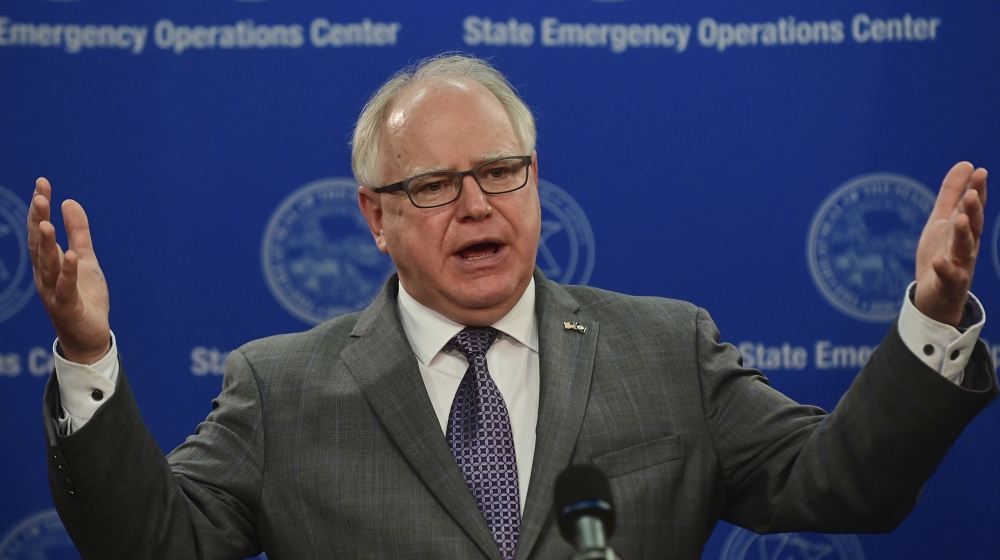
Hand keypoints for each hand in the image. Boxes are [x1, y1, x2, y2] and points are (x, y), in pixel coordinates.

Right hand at [27, 178, 110, 364]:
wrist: (89, 335)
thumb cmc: (84, 296)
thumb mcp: (85, 259)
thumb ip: (78, 232)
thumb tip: (70, 201)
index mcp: (49, 261)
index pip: (40, 230)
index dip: (40, 208)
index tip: (42, 183)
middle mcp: (46, 274)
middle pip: (39, 244)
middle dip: (38, 220)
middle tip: (39, 196)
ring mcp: (54, 291)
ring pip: (47, 265)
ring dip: (46, 244)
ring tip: (46, 222)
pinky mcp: (68, 306)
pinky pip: (65, 287)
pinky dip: (67, 271)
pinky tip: (70, 255)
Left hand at [913, 162, 987, 326]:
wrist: (934, 296)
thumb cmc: (941, 254)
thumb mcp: (942, 221)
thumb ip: (951, 195)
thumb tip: (966, 164)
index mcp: (965, 229)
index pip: (973, 208)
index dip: (977, 191)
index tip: (980, 172)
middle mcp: (966, 246)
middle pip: (972, 226)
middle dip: (973, 210)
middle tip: (971, 194)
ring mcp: (959, 265)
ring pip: (964, 248)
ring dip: (963, 234)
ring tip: (959, 220)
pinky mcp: (948, 283)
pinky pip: (949, 276)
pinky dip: (945, 268)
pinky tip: (939, 261)